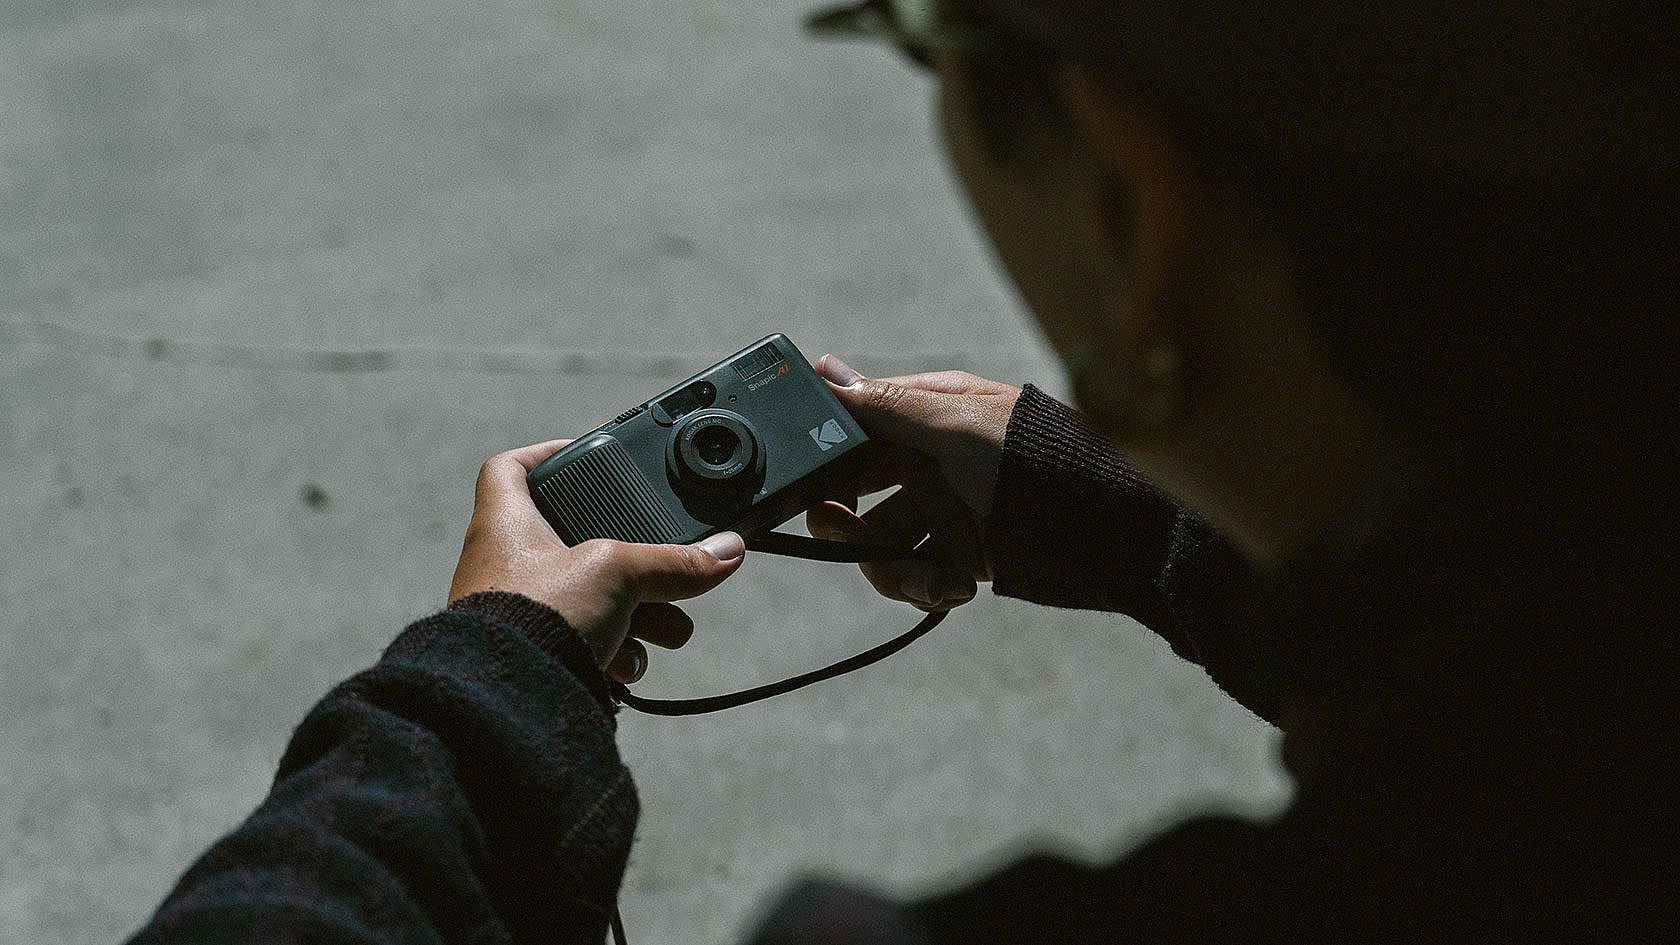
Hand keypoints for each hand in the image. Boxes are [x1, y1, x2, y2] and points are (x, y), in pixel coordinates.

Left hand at [450, 439, 746, 683]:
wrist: (507, 701)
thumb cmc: (537, 616)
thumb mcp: (618, 572)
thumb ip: (674, 562)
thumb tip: (727, 551)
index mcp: (505, 525)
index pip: (511, 468)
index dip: (546, 453)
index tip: (584, 455)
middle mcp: (502, 565)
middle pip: (570, 540)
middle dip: (627, 559)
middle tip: (662, 569)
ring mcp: (512, 613)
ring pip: (583, 598)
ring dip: (632, 612)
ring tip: (668, 630)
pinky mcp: (530, 654)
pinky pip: (578, 643)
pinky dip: (612, 651)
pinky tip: (631, 666)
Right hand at [806, 356, 1020, 611]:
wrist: (1109, 538)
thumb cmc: (1034, 463)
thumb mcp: (957, 427)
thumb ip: (887, 405)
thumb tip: (822, 369)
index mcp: (928, 414)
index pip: (854, 432)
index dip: (828, 465)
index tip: (815, 494)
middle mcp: (931, 459)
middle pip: (858, 495)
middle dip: (851, 528)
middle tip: (848, 541)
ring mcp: (946, 508)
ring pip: (883, 543)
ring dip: (896, 570)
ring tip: (934, 584)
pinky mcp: (963, 553)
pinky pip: (919, 574)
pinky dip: (931, 587)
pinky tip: (958, 591)